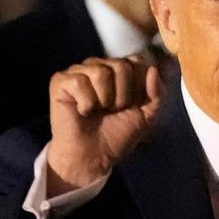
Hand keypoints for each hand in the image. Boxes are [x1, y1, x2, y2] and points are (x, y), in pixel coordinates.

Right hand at [46, 55, 161, 196]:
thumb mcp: (147, 116)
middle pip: (121, 65)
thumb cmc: (116, 136)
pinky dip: (85, 102)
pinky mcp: (60, 81)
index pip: (137, 61)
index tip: (132, 106)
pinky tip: (82, 111)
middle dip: (122, 95)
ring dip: (104, 99)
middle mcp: (100, 66)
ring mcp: (79, 72)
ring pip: (100, 71)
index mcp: (120, 72)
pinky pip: (79, 81)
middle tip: (113, 111)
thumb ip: (157, 94)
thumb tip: (153, 69)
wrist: (92, 157)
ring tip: (98, 112)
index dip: (138, 85)